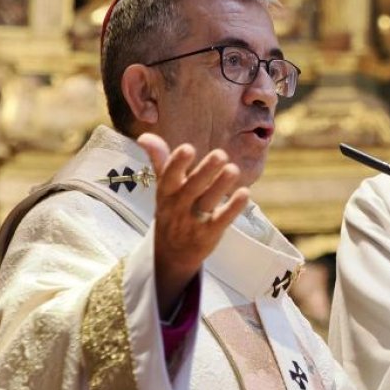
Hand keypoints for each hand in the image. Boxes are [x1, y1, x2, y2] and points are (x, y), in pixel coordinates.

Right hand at [139, 133, 248, 313]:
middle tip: (220, 154)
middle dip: (205, 171)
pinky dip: (233, 207)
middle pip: (192, 188)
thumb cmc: (171, 210)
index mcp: (166, 192)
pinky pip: (222, 220)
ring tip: (233, 169)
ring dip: (221, 186)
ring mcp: (194, 221)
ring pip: (208, 202)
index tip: (187, 148)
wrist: (171, 253)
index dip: (176, 163)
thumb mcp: (163, 187)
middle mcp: (178, 206)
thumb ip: (159, 160)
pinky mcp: (210, 233)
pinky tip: (244, 193)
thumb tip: (145, 135)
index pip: (168, 176)